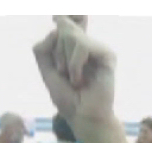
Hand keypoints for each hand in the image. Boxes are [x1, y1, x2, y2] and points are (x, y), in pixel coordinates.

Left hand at [33, 16, 115, 130]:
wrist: (82, 117)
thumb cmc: (67, 98)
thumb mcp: (46, 70)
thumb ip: (44, 47)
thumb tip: (58, 26)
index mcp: (75, 47)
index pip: (68, 21)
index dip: (65, 17)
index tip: (56, 16)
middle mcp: (88, 44)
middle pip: (63, 27)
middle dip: (57, 54)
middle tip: (66, 75)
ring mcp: (98, 49)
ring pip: (71, 36)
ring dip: (65, 61)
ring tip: (74, 79)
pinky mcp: (107, 55)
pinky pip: (82, 45)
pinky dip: (75, 64)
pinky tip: (79, 80)